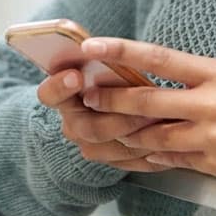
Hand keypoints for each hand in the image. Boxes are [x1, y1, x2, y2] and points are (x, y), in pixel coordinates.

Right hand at [35, 67, 165, 172]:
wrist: (128, 101)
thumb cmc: (117, 75)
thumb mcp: (108, 65)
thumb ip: (102, 65)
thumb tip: (105, 53)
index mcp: (63, 93)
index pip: (49, 94)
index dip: (60, 86)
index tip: (76, 76)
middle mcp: (72, 122)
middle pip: (87, 128)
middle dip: (119, 118)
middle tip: (144, 110)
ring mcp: (89, 144)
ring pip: (109, 149)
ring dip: (138, 136)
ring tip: (163, 121)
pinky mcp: (110, 159)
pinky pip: (127, 162)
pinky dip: (147, 151)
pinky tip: (166, 139)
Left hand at [79, 38, 215, 180]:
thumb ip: (197, 77)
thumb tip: (155, 75)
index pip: (160, 57)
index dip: (122, 50)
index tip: (93, 45)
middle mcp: (212, 103)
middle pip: (147, 101)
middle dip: (111, 99)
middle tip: (86, 96)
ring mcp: (213, 137)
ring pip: (153, 135)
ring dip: (124, 132)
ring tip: (103, 126)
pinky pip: (172, 159)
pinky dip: (152, 154)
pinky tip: (137, 150)